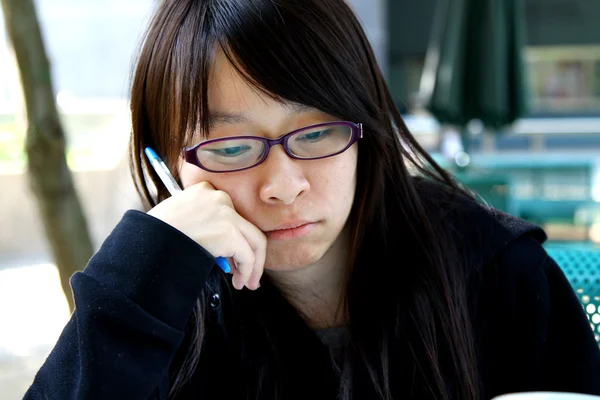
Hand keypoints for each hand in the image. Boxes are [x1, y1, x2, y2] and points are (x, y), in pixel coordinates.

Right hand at [148, 181, 265, 289]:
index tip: (232, 256)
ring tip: (245, 283)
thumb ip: (201, 222)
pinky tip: (239, 283)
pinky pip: (248, 256)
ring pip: (255, 241)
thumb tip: (221, 248)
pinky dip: (247, 272)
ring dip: (253, 266)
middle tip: (246, 273)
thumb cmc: (154, 235)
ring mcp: (226, 214)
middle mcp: (219, 197)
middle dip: (250, 253)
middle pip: (247, 227)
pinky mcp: (229, 233)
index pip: (231, 213)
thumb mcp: (178, 217)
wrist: (145, 242)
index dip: (236, 237)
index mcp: (205, 190)